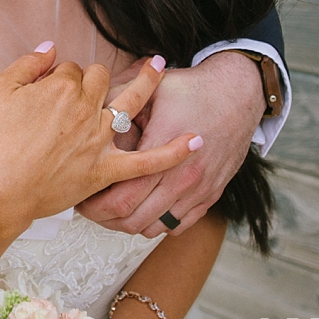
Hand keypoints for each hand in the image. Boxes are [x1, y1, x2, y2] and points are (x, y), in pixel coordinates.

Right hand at [0, 49, 201, 227]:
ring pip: (131, 103)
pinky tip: (195, 142)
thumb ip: (27, 64)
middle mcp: (85, 107)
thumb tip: (49, 48)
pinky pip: (147, 162)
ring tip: (160, 67)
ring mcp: (99, 139)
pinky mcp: (105, 170)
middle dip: (97, 77)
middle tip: (91, 84)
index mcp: (60, 87)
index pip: (69, 69)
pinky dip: (173, 152)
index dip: (60, 75)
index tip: (51, 85)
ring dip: (149, 83)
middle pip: (99, 80)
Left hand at [76, 51, 263, 237]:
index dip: (95, 205)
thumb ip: (118, 101)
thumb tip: (86, 109)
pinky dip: (156, 224)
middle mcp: (182, 175)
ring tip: (111, 210)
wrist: (237, 95)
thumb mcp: (152, 89)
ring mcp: (197, 189)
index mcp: (161, 148)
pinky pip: (176, 226)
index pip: (121, 197)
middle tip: (90, 208)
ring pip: (153, 228)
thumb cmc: (192, 90)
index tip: (81, 197)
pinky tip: (142, 208)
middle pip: (132, 219)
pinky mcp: (209, 196)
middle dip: (104, 218)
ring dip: (128, 224)